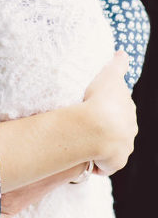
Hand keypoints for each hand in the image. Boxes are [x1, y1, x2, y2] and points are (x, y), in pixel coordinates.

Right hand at [83, 50, 137, 174]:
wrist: (98, 127)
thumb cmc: (102, 98)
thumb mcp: (109, 75)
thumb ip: (118, 64)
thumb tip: (123, 52)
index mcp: (129, 110)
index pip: (121, 108)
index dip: (110, 106)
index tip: (99, 104)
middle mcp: (130, 130)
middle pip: (120, 128)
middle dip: (109, 127)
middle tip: (89, 122)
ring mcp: (123, 147)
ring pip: (114, 146)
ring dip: (103, 145)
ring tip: (86, 139)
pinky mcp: (114, 163)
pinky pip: (105, 164)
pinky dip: (97, 162)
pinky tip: (86, 157)